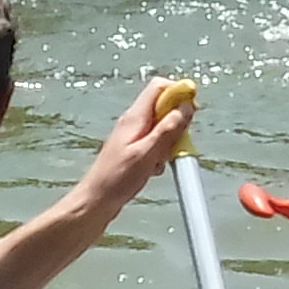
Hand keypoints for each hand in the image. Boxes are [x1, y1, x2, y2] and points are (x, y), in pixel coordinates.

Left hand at [74, 75, 195, 216]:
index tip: (191, 111)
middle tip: (177, 142)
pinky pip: (156, 144)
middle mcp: (134, 122)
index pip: (160, 87)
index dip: (179, 93)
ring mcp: (134, 136)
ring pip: (162, 127)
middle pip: (164, 107)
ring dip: (170, 142)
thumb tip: (185, 107)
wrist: (96, 201)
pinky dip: (161, 154)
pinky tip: (153, 169)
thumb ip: (168, 129)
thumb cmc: (116, 179)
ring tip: (161, 160)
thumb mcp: (147, 153)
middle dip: (178, 122)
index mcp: (135, 117)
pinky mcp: (135, 150)